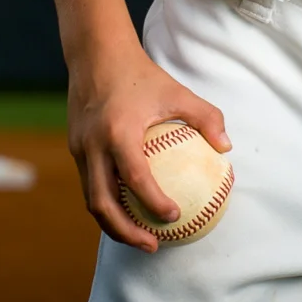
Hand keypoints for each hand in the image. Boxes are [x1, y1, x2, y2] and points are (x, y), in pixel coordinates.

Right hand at [66, 37, 230, 252]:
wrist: (96, 55)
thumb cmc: (142, 75)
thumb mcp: (178, 92)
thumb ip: (206, 118)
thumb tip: (227, 147)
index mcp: (118, 132)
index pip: (135, 177)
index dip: (153, 202)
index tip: (174, 217)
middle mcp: (93, 145)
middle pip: (102, 203)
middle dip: (125, 232)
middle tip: (153, 246)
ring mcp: (79, 149)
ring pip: (92, 199)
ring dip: (113, 224)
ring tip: (140, 237)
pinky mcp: (74, 149)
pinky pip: (90, 184)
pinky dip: (108, 203)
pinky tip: (129, 209)